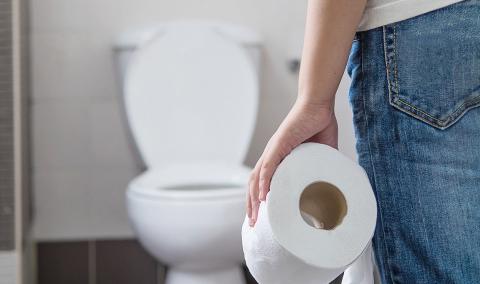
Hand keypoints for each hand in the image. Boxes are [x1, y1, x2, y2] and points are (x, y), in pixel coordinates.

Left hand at [247, 99, 337, 225]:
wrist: (319, 105)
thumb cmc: (319, 125)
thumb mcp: (322, 153)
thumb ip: (323, 168)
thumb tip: (334, 183)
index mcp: (279, 160)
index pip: (262, 183)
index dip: (258, 201)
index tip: (259, 218)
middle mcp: (271, 156)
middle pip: (254, 184)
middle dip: (251, 205)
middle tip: (253, 224)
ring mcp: (273, 150)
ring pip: (257, 178)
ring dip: (254, 198)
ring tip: (254, 215)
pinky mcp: (279, 144)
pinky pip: (268, 166)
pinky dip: (264, 181)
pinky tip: (263, 196)